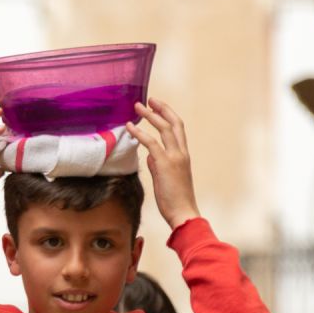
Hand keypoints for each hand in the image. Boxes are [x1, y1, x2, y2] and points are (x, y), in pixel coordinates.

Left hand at [127, 99, 200, 230]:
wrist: (183, 213)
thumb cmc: (174, 200)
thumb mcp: (166, 178)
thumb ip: (158, 164)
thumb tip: (149, 155)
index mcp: (183, 155)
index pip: (177, 129)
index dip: (168, 115)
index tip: (157, 106)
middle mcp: (181, 153)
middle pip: (174, 122)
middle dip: (161, 108)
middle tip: (148, 99)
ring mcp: (175, 157)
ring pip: (164, 128)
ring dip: (150, 115)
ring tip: (137, 106)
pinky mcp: (165, 164)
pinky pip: (151, 143)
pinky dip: (139, 132)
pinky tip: (130, 126)